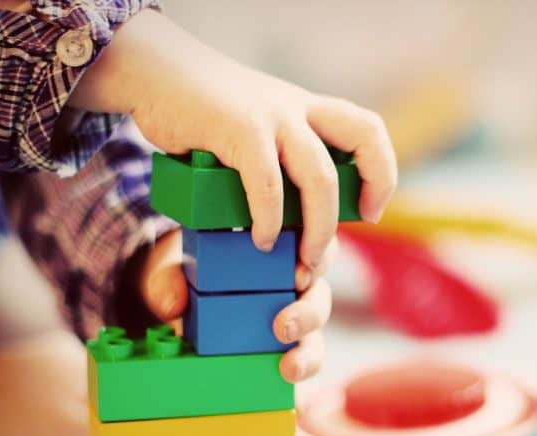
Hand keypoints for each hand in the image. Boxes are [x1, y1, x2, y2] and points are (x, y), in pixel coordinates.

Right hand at [70, 9, 396, 269]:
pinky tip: (258, 239)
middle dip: (372, 190)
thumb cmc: (205, 114)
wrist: (155, 73)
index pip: (368, 131)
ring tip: (302, 260)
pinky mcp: (239, 129)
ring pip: (320, 177)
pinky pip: (267, 184)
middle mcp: (298, 109)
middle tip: (350, 233)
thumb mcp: (257, 128)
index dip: (381, 171)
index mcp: (308, 110)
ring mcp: (272, 116)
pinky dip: (267, 219)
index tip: (371, 209)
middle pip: (364, 139)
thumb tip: (293, 218)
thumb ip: (280, 159)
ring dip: (318, 228)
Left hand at [139, 229, 334, 382]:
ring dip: (309, 350)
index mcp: (278, 249)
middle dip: (309, 312)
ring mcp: (294, 315)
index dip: (316, 260)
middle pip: (319, 293)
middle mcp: (294, 282)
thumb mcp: (173, 267)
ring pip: (316, 332)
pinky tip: (287, 376)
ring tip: (289, 366)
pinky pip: (306, 357)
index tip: (298, 276)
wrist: (178, 299)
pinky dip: (302, 367)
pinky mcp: (288, 345)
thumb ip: (168, 279)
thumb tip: (172, 305)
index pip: (313, 247)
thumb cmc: (187, 272)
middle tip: (284, 327)